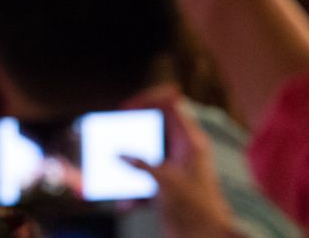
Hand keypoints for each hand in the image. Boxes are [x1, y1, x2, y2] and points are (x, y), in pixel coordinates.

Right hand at [124, 91, 241, 237]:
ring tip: (112, 168)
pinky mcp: (168, 189)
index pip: (172, 104)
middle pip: (155, 128)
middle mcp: (183, 151)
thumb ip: (140, 163)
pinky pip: (144, 181)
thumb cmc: (196, 209)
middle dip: (132, 132)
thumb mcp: (165, 181)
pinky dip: (133, 191)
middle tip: (114, 132)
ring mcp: (175, 170)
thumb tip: (118, 154)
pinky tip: (125, 205)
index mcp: (190, 141)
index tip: (128, 107)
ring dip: (129, 164)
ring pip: (146, 156)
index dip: (149, 100)